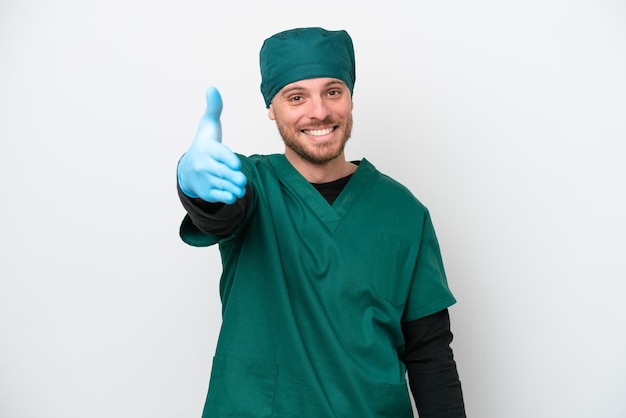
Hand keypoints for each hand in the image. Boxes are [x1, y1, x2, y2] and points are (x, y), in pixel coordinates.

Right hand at [178, 87, 246, 203]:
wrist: (189, 168)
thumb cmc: (204, 144)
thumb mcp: (208, 125)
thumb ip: (214, 108)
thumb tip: (212, 88)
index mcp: (206, 148)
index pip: (219, 154)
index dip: (228, 160)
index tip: (235, 165)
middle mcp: (203, 164)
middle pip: (222, 172)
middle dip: (233, 177)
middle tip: (242, 179)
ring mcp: (204, 178)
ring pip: (222, 184)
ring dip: (233, 187)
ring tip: (241, 187)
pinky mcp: (206, 191)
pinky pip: (218, 195)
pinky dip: (227, 196)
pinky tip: (234, 195)